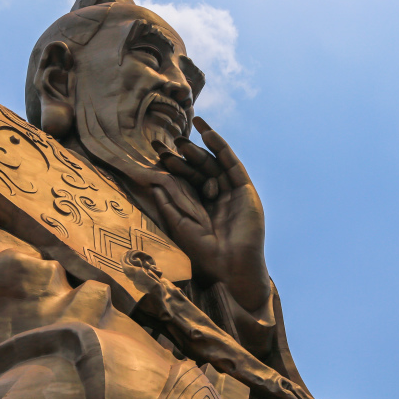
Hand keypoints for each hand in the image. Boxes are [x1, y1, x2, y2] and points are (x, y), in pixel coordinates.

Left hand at [151, 117, 269, 310]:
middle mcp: (217, 199)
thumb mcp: (178, 225)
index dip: (172, 167)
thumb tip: (153, 182)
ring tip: (183, 134)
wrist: (229, 265)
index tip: (156, 153)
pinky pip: (232, 164)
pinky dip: (220, 147)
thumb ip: (167, 203)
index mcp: (201, 209)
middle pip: (200, 170)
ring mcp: (232, 193)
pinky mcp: (245, 190)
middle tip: (167, 141)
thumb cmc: (203, 253)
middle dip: (184, 155)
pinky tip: (208, 132)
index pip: (186, 181)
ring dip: (199, 148)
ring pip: (214, 164)